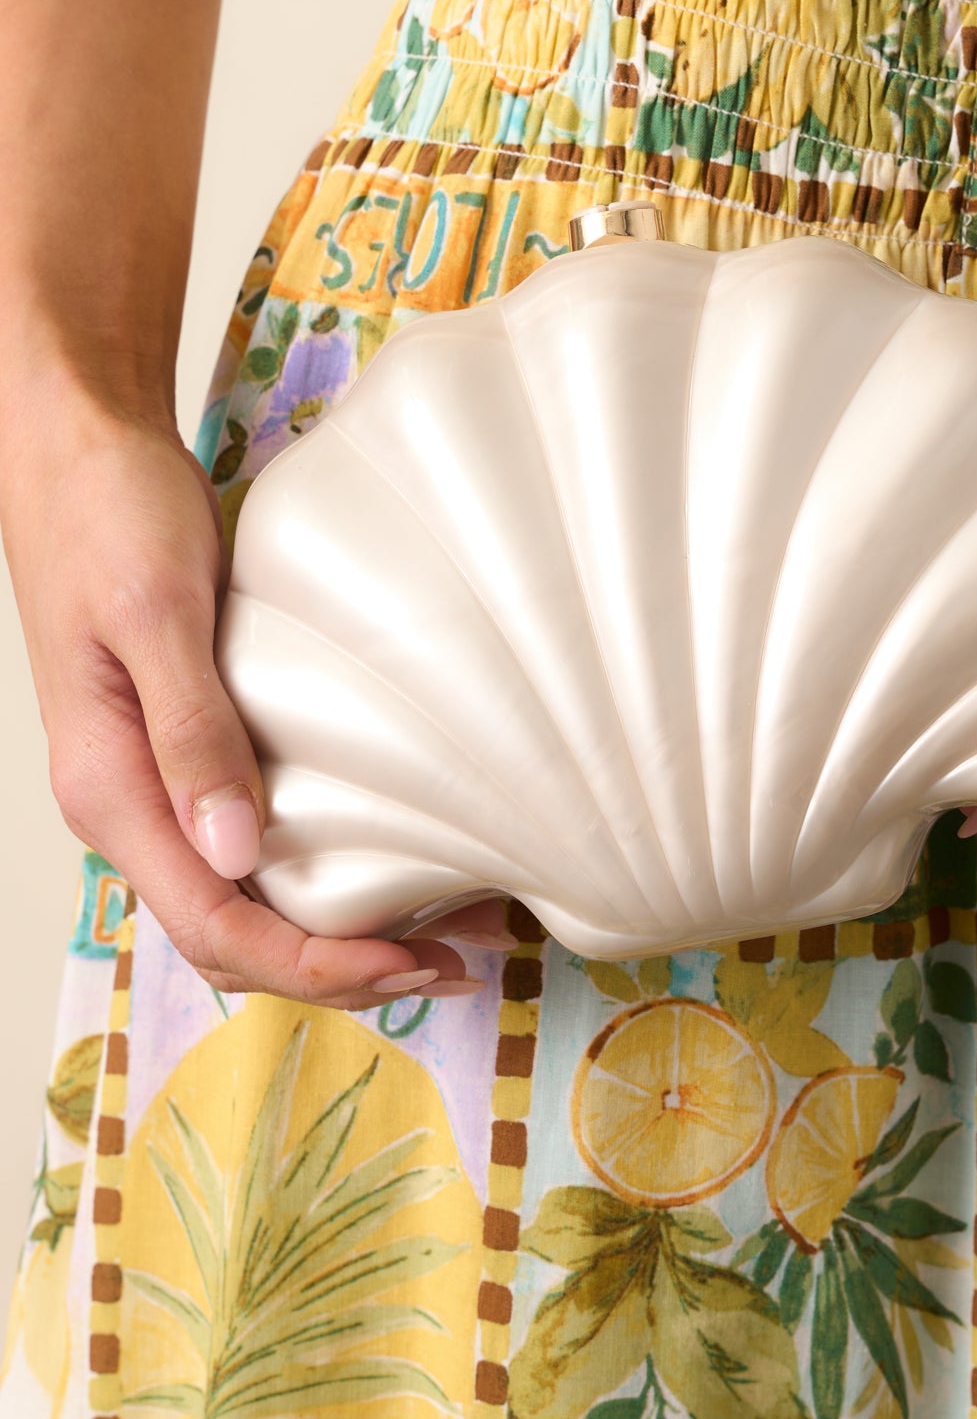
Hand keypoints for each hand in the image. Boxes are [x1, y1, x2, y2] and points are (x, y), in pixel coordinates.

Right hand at [0, 387, 509, 1003]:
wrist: (76, 449)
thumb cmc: (108, 515)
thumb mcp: (156, 613)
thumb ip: (191, 731)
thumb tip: (237, 852)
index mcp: (111, 789)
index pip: (216, 927)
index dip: (318, 966)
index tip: (412, 964)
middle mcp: (130, 807)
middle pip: (236, 938)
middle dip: (344, 970)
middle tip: (458, 966)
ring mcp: (156, 785)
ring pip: (246, 902)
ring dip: (339, 933)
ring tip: (446, 936)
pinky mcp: (187, 753)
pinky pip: (251, 848)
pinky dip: (320, 876)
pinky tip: (387, 865)